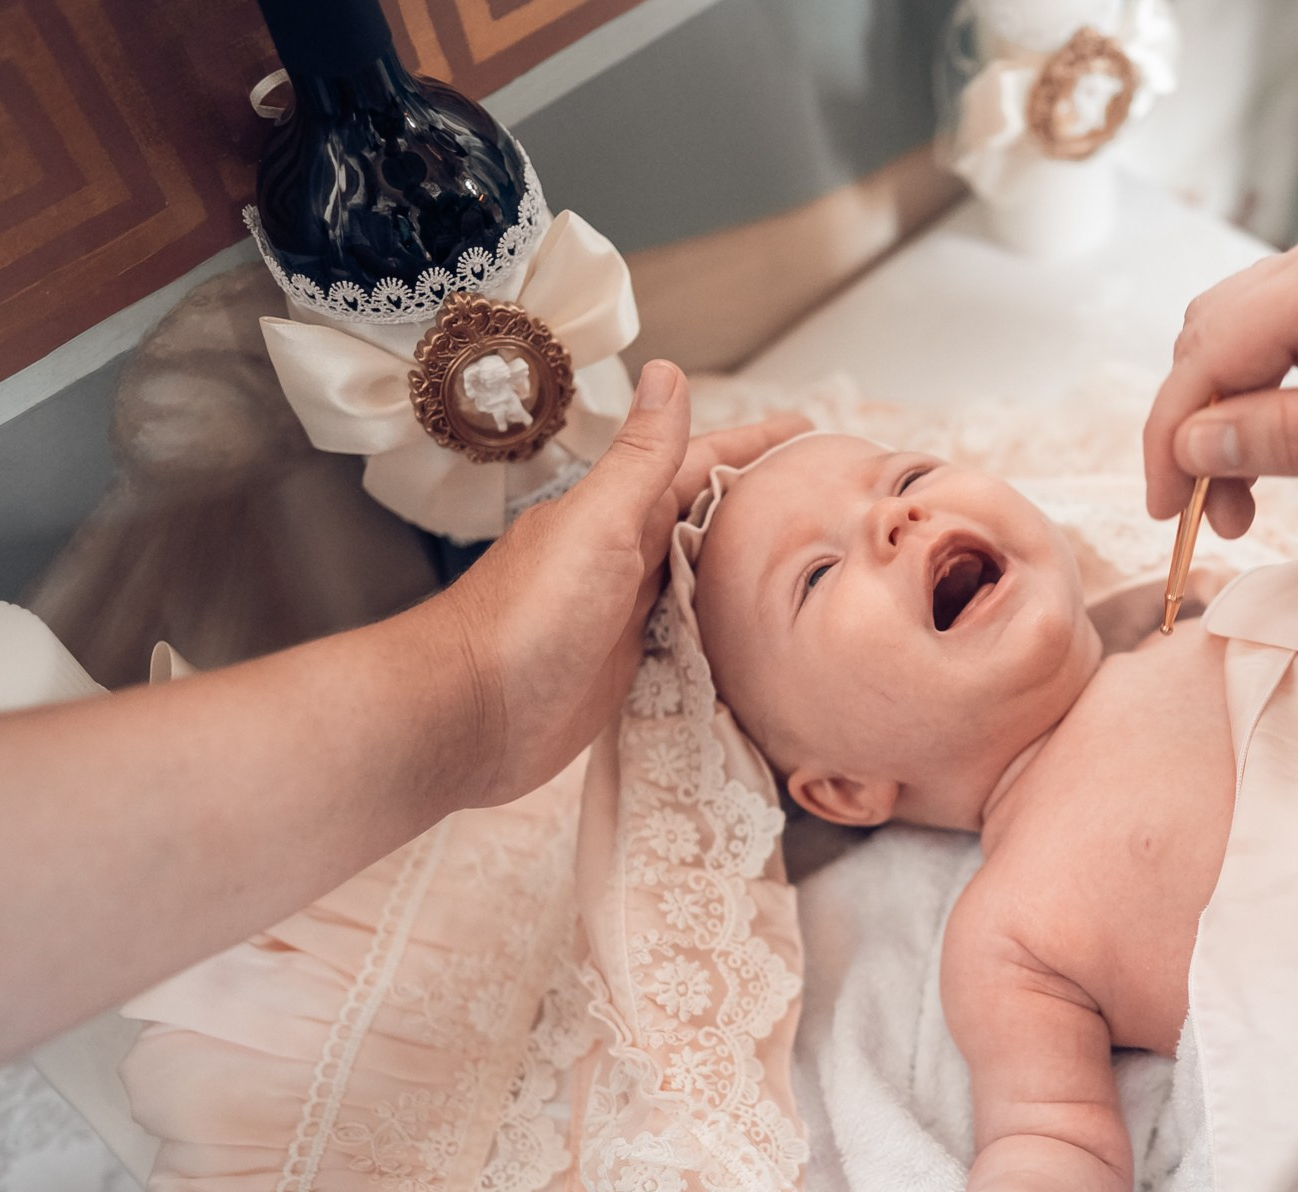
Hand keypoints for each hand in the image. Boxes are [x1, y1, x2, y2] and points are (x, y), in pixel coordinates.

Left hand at [420, 362, 808, 805]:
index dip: (754, 446)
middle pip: (709, 518)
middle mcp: (627, 557)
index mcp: (619, 513)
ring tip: (809, 558)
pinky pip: (693, 636)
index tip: (810, 433)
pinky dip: (726, 626)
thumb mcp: (597, 525)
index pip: (702, 464)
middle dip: (763, 503)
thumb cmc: (527, 617)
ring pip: (704, 576)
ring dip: (750, 563)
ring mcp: (627, 614)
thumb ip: (640, 459)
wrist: (468, 716)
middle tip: (829, 496)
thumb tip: (669, 370)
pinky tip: (758, 632)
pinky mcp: (629, 668)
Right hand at [1143, 216, 1297, 546]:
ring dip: (1268, 435)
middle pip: (1217, 343)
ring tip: (1290, 502)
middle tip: (1227, 518)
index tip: (1169, 514)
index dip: (1174, 436)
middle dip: (1212, 437)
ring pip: (1259, 354)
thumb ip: (1296, 438)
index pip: (1210, 352)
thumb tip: (1194, 444)